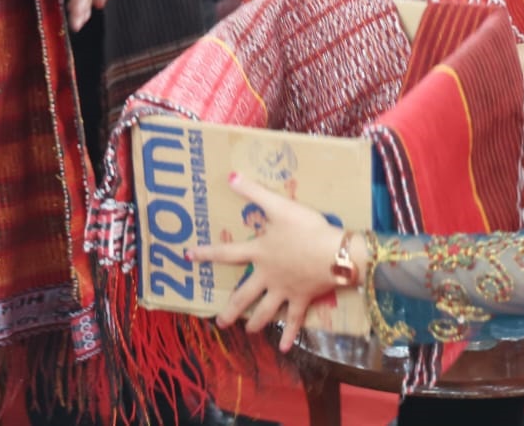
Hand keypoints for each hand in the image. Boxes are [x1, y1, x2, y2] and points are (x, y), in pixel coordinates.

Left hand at [187, 174, 353, 350]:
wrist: (334, 253)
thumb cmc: (306, 228)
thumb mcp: (279, 206)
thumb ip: (254, 192)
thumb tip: (230, 176)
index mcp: (259, 253)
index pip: (227, 254)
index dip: (207, 254)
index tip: (189, 257)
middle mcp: (267, 276)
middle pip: (244, 295)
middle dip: (230, 309)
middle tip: (219, 321)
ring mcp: (284, 290)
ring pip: (265, 311)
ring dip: (254, 322)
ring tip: (246, 330)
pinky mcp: (302, 299)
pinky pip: (294, 321)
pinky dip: (289, 335)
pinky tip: (284, 348)